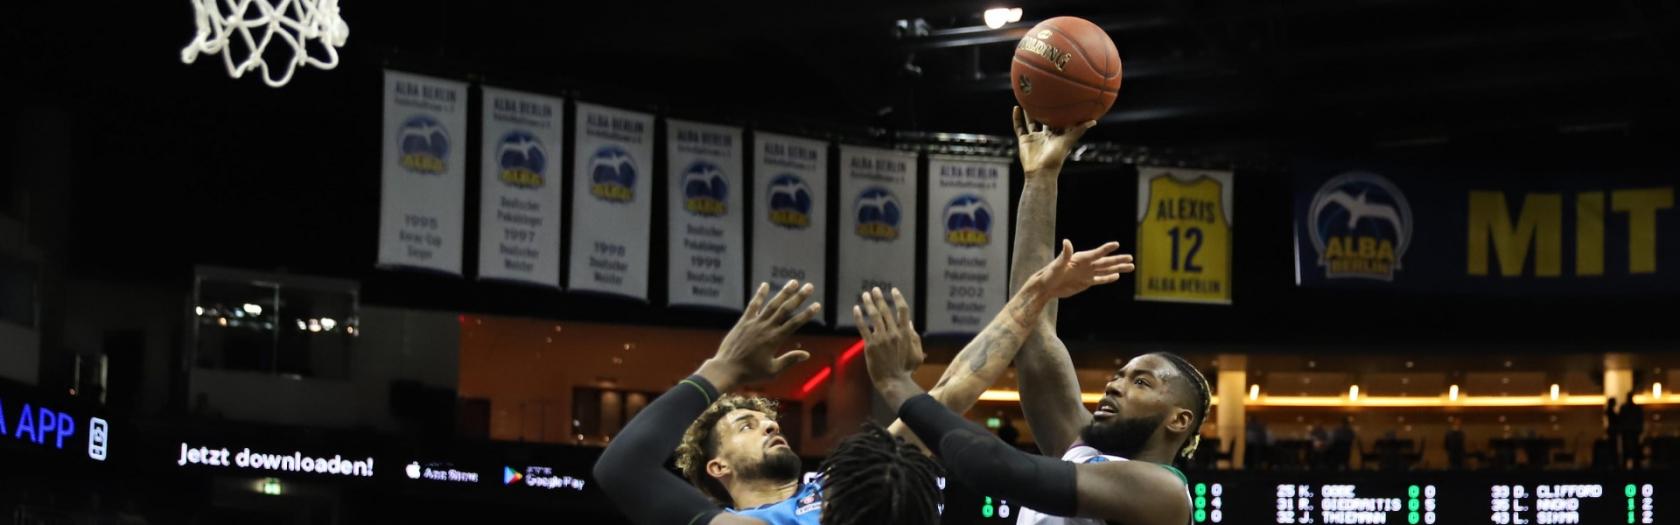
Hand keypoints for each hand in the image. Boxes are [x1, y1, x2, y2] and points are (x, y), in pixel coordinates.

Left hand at [699, 280, 821, 390]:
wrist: (726, 370)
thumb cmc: (750, 373)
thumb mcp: (772, 371)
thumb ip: (789, 360)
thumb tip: (806, 354)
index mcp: (774, 340)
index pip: (795, 323)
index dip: (807, 314)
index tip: (817, 305)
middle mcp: (766, 328)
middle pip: (785, 309)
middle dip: (799, 297)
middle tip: (810, 287)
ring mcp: (754, 323)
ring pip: (772, 305)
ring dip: (783, 293)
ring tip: (794, 282)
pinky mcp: (743, 322)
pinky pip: (753, 306)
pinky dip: (759, 295)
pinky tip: (765, 285)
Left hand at [852, 288, 924, 386]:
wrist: (893, 381)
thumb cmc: (906, 369)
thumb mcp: (916, 353)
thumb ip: (914, 337)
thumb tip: (909, 323)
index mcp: (905, 334)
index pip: (903, 310)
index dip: (898, 298)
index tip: (893, 290)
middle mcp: (894, 333)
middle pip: (886, 310)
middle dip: (879, 298)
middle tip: (874, 290)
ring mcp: (881, 338)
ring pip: (874, 316)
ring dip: (869, 303)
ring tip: (864, 295)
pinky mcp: (870, 345)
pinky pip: (863, 327)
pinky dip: (859, 317)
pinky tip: (856, 309)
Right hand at [1013, 105, 1096, 174]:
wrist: (1040, 172)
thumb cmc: (1056, 158)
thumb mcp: (1068, 141)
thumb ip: (1079, 131)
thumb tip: (1094, 121)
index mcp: (1058, 136)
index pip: (1060, 120)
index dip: (1061, 110)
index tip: (1063, 97)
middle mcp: (1046, 136)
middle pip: (1045, 119)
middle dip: (1045, 109)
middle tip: (1045, 93)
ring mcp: (1035, 138)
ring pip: (1031, 122)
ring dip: (1029, 112)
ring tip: (1027, 97)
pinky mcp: (1024, 141)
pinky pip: (1019, 127)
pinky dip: (1017, 118)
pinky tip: (1016, 107)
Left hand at [1035, 239, 1133, 298]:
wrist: (1045, 287)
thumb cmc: (1049, 274)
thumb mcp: (1057, 264)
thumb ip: (1065, 254)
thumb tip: (1067, 241)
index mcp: (1080, 259)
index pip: (1096, 253)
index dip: (1106, 249)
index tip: (1116, 244)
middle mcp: (1086, 264)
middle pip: (1105, 261)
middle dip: (1118, 260)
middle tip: (1131, 258)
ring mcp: (1087, 273)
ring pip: (1106, 270)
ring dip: (1118, 268)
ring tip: (1130, 266)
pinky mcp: (1086, 282)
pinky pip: (1100, 279)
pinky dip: (1108, 278)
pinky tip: (1117, 276)